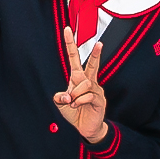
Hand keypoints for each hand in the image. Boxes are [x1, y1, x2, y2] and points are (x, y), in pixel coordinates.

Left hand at [53, 27, 108, 142]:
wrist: (85, 128)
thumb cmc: (74, 112)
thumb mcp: (61, 104)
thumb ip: (59, 97)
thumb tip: (66, 95)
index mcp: (77, 79)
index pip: (74, 59)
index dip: (70, 45)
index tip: (68, 30)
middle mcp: (88, 82)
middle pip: (92, 65)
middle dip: (95, 54)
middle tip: (100, 42)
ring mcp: (96, 90)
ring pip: (85, 84)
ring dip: (75, 94)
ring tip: (73, 103)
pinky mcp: (100, 99)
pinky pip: (89, 95)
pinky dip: (80, 101)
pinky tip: (78, 106)